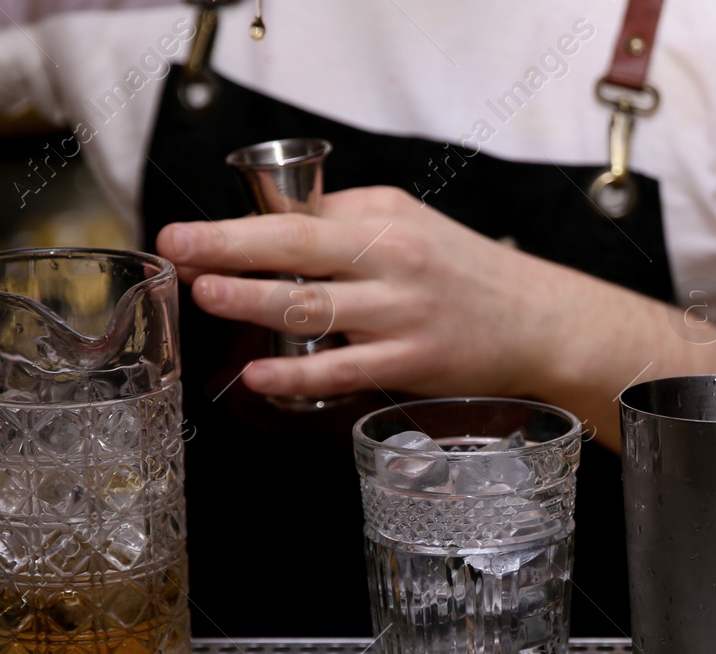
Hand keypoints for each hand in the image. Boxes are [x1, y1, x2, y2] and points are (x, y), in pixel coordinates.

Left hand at [156, 187, 593, 400]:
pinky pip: (342, 369)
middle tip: (177, 247)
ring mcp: (401, 312)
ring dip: (252, 301)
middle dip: (229, 246)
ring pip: (313, 306)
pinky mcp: (412, 361)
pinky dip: (297, 373)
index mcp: (385, 217)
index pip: (297, 216)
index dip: (234, 226)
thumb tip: (270, 231)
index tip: (185, 233)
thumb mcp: (409, 228)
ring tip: (206, 296)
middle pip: (297, 247)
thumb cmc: (463, 274)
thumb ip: (345, 227)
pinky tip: (260, 376)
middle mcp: (392, 257)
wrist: (537, 320)